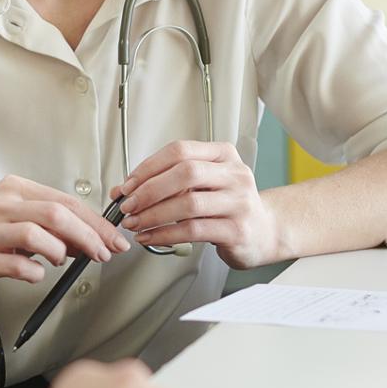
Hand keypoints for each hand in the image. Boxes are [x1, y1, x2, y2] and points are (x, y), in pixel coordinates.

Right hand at [0, 174, 130, 293]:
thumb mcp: (21, 221)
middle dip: (88, 236)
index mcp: (15, 189)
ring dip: (58, 251)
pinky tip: (36, 273)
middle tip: (101, 253)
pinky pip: (17, 265)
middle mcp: (1, 205)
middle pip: (56, 214)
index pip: (66, 201)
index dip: (96, 222)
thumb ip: (54, 227)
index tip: (113, 239)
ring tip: (59, 260)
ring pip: (36, 234)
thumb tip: (93, 238)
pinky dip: (35, 272)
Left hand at [110, 140, 277, 268]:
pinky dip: (165, 234)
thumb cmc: (227, 206)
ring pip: (188, 203)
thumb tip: (123, 190)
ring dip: (153, 215)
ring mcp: (239, 202)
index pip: (180, 150)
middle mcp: (234, 174)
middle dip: (149, 190)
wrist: (264, 232)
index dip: (149, 167)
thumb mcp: (202, 185)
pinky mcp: (237, 230)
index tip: (128, 184)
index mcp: (223, 155)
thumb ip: (167, 182)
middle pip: (185, 173)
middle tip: (128, 205)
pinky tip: (150, 236)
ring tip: (135, 223)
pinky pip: (193, 230)